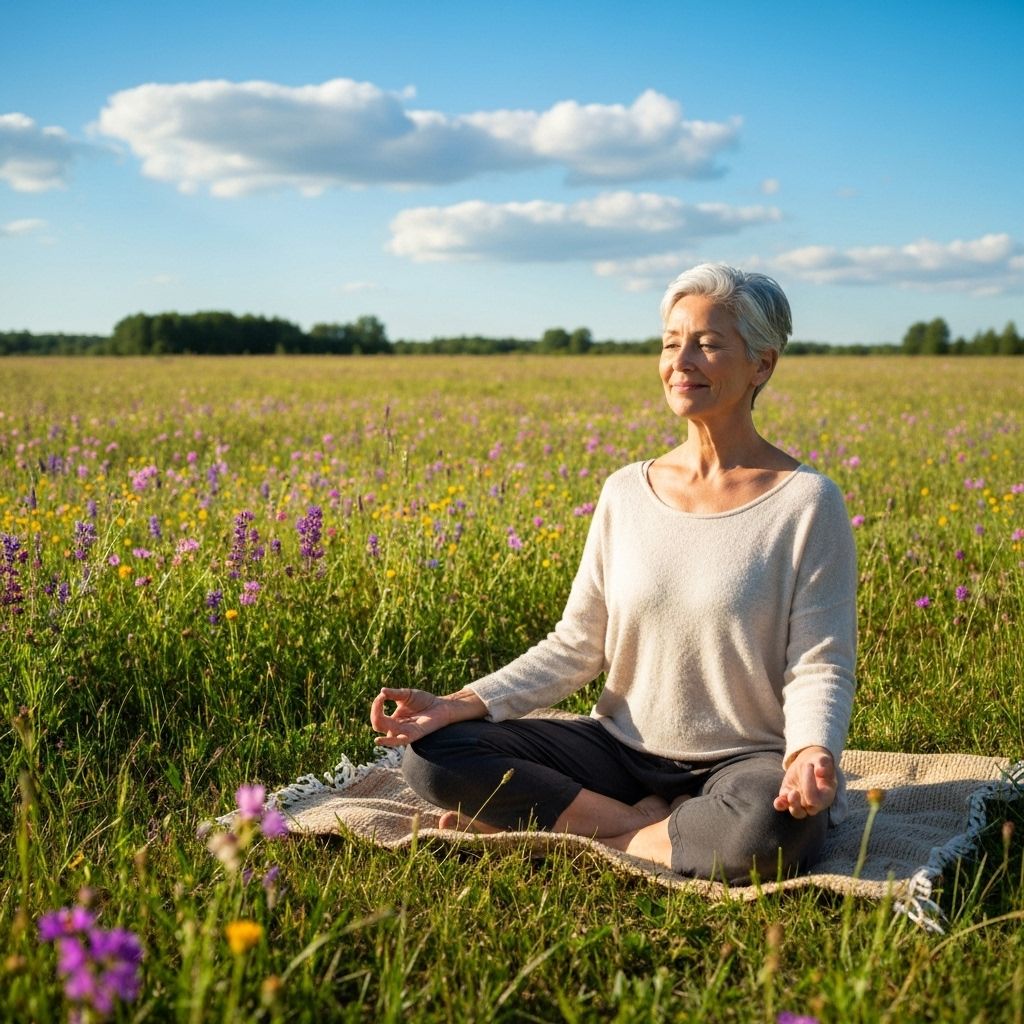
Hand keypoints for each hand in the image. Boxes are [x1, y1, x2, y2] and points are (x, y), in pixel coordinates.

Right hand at [370, 687, 484, 746]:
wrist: (442, 705)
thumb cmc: (425, 701)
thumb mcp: (406, 694)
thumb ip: (394, 694)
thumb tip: (382, 691)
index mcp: (394, 718)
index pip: (377, 716)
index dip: (376, 706)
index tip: (382, 695)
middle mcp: (397, 727)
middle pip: (378, 725)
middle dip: (376, 712)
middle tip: (381, 699)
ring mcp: (404, 732)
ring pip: (386, 733)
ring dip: (379, 722)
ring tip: (378, 715)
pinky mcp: (414, 735)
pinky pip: (399, 741)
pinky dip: (389, 742)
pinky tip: (379, 740)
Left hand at [773, 746, 836, 818]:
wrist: (809, 762)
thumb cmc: (818, 762)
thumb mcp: (822, 759)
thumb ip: (823, 763)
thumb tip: (821, 771)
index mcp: (826, 794)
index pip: (819, 799)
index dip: (810, 788)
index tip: (807, 769)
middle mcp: (815, 802)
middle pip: (810, 809)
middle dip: (802, 800)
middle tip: (795, 791)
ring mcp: (801, 801)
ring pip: (798, 812)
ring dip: (793, 805)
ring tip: (791, 794)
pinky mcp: (788, 797)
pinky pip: (784, 805)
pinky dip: (781, 805)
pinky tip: (778, 801)